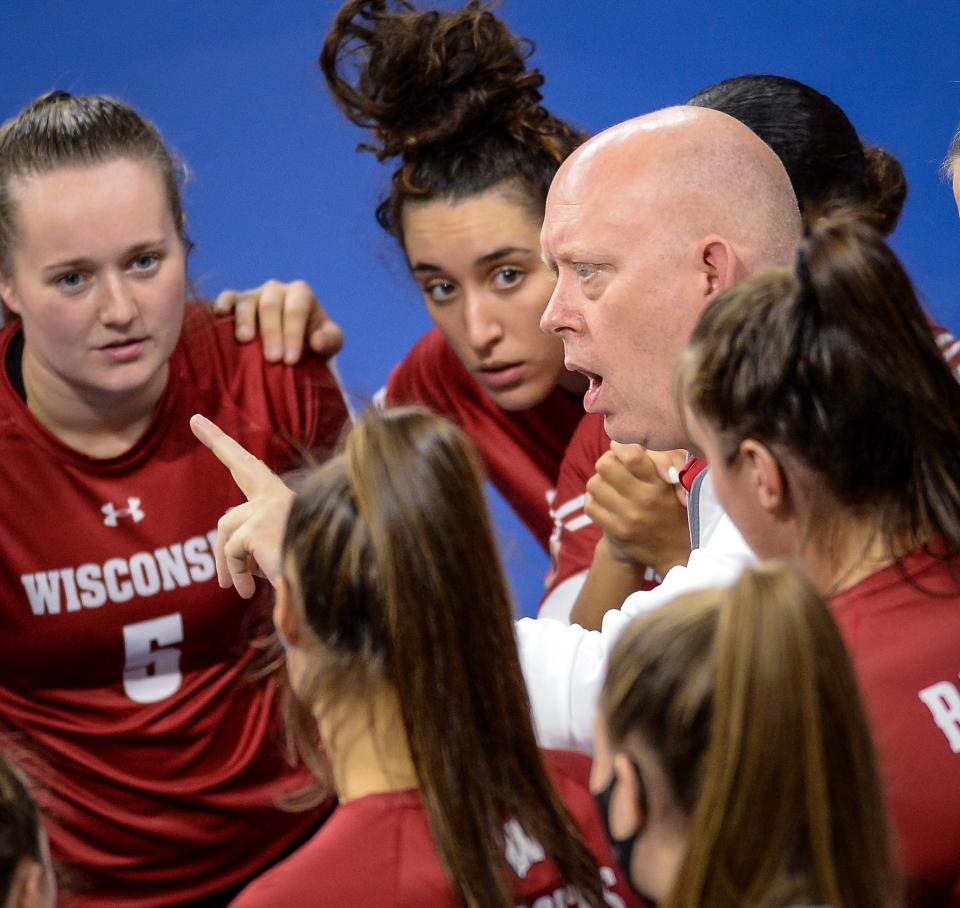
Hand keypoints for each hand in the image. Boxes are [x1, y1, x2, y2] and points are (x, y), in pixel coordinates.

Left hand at [190, 414, 294, 598]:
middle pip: (240, 464)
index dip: (226, 444)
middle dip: (218, 438)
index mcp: (284, 501)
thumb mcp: (280, 559)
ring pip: (226, 528)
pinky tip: (248, 591)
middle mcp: (277, 497)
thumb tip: (230, 565)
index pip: (252, 468)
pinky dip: (236, 573)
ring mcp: (267, 508)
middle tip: (197, 419)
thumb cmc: (308, 577)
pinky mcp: (257, 526)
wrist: (326, 584)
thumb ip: (255, 551)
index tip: (201, 421)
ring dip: (227, 561)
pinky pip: (230, 550)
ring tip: (238, 589)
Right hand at [214, 279, 343, 363]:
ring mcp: (254, 294)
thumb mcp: (331, 342)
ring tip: (245, 340)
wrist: (293, 344)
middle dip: (272, 332)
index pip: (296, 310)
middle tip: (272, 358)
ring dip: (245, 320)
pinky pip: (228, 297)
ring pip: (247, 300)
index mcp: (301, 293)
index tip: (290, 360)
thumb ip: (330, 340)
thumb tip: (317, 342)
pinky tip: (220, 315)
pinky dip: (223, 304)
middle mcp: (276, 289)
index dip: (293, 333)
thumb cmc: (313, 342)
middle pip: (271, 305)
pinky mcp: (235, 301)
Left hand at [584, 442, 689, 577]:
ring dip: (600, 481)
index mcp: (661, 484)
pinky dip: (594, 500)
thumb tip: (629, 445)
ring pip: (593, 484)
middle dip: (607, 461)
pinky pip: (590, 505)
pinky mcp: (617, 532)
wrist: (674, 552)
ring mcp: (629, 518)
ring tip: (611, 485)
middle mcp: (645, 500)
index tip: (621, 448)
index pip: (631, 456)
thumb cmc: (675, 507)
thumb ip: (661, 459)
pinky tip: (606, 501)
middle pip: (605, 466)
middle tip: (614, 466)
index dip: (620, 446)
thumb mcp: (677, 482)